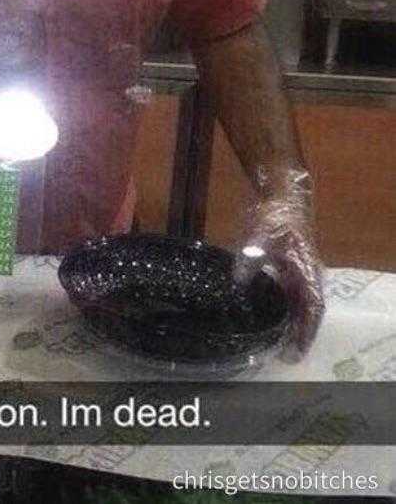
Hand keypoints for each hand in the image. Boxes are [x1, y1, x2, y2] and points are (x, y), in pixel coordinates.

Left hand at [235, 173, 324, 360]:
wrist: (283, 194)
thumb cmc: (275, 216)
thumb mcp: (260, 235)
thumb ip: (251, 258)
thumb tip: (239, 281)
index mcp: (306, 271)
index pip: (311, 309)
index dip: (304, 333)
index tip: (293, 353)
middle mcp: (308, 276)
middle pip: (307, 312)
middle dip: (297, 335)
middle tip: (282, 356)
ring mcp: (301, 271)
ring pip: (300, 305)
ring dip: (291, 324)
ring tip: (276, 344)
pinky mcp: (292, 267)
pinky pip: (292, 294)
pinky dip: (284, 309)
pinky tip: (268, 316)